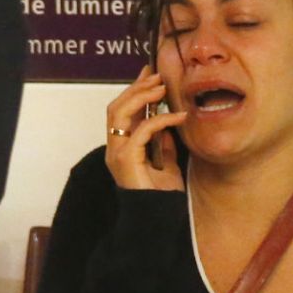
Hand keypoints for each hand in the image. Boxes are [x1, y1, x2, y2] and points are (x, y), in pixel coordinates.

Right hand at [105, 65, 187, 190]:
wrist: (159, 218)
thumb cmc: (161, 195)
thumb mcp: (166, 161)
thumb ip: (162, 142)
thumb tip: (167, 123)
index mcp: (121, 146)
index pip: (122, 110)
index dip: (135, 89)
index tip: (151, 73)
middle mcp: (114, 148)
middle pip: (117, 107)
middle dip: (137, 88)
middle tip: (157, 76)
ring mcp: (117, 153)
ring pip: (120, 113)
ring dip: (142, 96)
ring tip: (162, 88)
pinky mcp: (126, 160)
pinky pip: (141, 131)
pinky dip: (160, 120)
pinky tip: (178, 117)